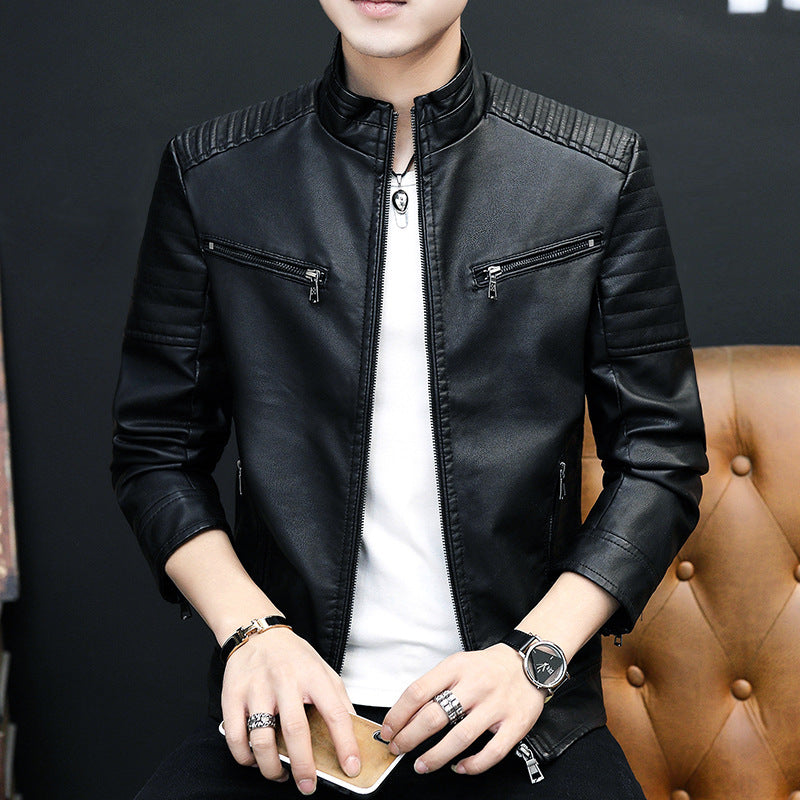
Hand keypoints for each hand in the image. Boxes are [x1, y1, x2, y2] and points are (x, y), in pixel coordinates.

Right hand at [221, 627, 361, 794]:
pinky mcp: (233, 696)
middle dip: (304, 765)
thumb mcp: (323, 669)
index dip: (345, 744)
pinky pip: (236, 737)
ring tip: (282, 774)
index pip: (335, 712)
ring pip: (262, 739)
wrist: (257, 633)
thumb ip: (338, 699)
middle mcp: (285, 681)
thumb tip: (354, 732)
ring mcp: (257, 689)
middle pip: (295, 730)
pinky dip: (246, 758)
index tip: (351, 767)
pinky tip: (256, 761)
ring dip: (272, 767)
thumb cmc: (293, 656)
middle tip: (308, 786)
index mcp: (313, 675)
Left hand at [379, 645, 545, 775]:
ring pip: (460, 737)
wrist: (530, 662)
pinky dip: (473, 765)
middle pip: (435, 716)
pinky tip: (459, 767)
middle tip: (398, 748)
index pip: (418, 691)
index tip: (388, 730)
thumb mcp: (457, 665)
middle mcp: (475, 685)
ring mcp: (496, 705)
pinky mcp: (515, 724)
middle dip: (410, 737)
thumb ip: (435, 686)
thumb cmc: (487, 668)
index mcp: (456, 667)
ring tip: (421, 765)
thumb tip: (405, 714)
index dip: (398, 715)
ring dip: (436, 756)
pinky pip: (492, 751)